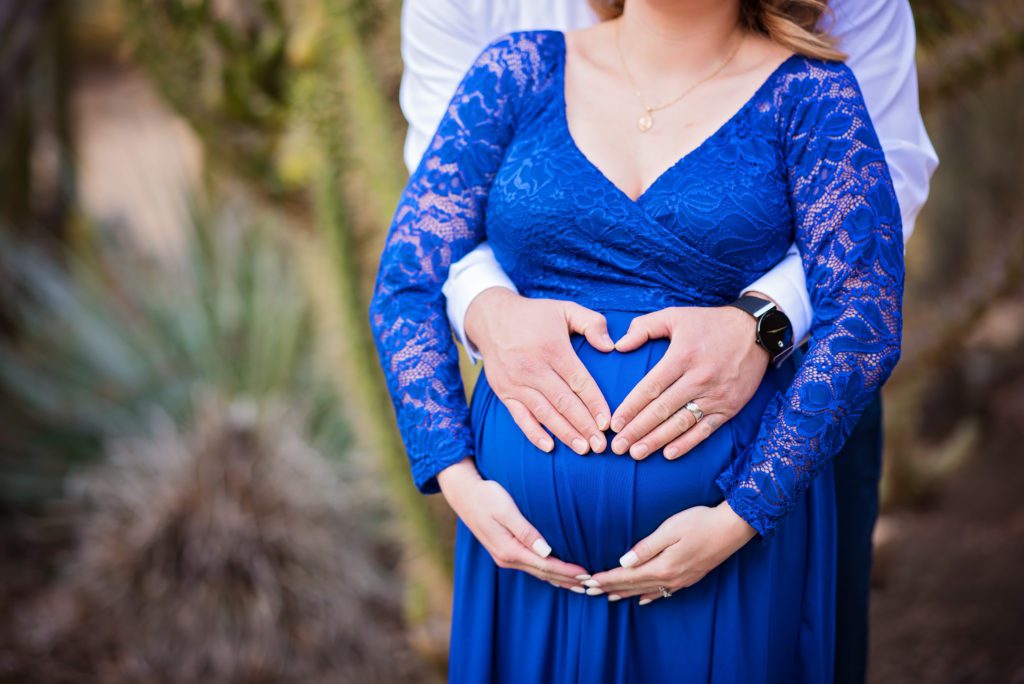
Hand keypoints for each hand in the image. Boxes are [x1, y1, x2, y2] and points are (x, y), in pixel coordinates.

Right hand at [437, 459, 590, 589]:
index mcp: (509, 549)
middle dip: (567, 579)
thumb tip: (547, 551)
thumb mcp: (506, 510)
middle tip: (590, 584)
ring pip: (537, 573)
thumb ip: (526, 531)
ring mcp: (503, 556)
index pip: (545, 565)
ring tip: (578, 585)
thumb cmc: (486, 496)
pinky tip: (555, 574)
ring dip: (558, 579)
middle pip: (543, 573)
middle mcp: (506, 558)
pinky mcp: (503, 551)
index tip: (587, 575)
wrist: (462, 493)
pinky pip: (530, 567)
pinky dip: (546, 573)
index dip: (567, 571)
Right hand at [465, 288, 615, 454]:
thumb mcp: (565, 308)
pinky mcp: (504, 392)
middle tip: (601, 446)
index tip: (607, 422)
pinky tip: (549, 447)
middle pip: (563, 402)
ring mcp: (516, 382)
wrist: (491, 318)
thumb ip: (592, 323)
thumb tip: (611, 346)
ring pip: (544, 413)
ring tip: (583, 449)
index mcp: (552, 348)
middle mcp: (533, 367)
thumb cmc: (535, 315)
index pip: (578, 381)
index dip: (594, 403)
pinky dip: (534, 433)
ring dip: (564, 433)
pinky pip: (520, 417)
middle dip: (584, 426)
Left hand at [584, 502, 755, 603]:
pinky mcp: (689, 577)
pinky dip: (648, 596)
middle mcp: (670, 578)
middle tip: (588, 591)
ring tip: (607, 597)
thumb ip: (646, 547)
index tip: (588, 581)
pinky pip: (663, 592)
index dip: (606, 578)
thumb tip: (623, 561)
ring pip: (646, 591)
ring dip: (625, 593)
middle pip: (633, 586)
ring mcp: (681, 580)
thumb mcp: (670, 529)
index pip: (627, 575)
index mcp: (662, 566)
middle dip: (610, 587)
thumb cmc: (700, 522)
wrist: (733, 528)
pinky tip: (641, 600)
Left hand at [608, 300, 771, 459]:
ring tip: (636, 454)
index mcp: (682, 356)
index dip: (631, 408)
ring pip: (681, 423)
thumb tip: (619, 345)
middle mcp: (698, 378)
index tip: (614, 423)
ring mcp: (715, 395)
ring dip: (656, 441)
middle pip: (662, 410)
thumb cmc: (709, 323)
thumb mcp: (675, 316)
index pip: (651, 387)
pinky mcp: (730, 407)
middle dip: (637, 430)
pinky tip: (668, 454)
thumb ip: (644, 327)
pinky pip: (705, 429)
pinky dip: (687, 443)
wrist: (757, 332)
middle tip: (618, 447)